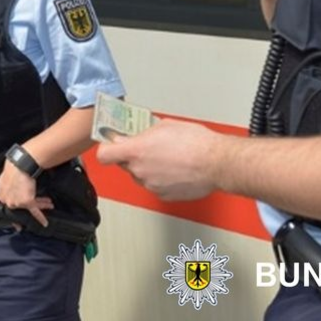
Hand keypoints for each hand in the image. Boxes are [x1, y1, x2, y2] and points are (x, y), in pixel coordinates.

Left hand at [0, 160, 54, 226]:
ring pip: (29, 208)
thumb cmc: (15, 166)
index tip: (11, 220)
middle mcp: (8, 200)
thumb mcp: (4, 175)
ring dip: (41, 205)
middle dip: (26, 210)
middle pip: (18, 208)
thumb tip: (1, 189)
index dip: (9, 210)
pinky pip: (35, 211)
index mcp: (2, 192)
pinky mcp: (26, 201)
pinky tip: (44, 222)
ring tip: (48, 205)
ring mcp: (16, 202)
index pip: (4, 205)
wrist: (21, 164)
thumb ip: (3, 185)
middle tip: (25, 220)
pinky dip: (41, 217)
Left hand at [96, 119, 221, 200]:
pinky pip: (155, 185)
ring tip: (167, 158)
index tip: (113, 143)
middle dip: (132, 156)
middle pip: (124, 164)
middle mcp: (140, 170)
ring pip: (140, 175)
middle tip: (148, 146)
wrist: (216, 163)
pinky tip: (174, 169)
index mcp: (136, 151)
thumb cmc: (196, 143)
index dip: (107, 148)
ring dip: (148, 167)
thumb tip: (139, 132)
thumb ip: (145, 131)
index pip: (104, 154)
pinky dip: (161, 179)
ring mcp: (151, 185)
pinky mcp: (163, 195)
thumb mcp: (165, 125)